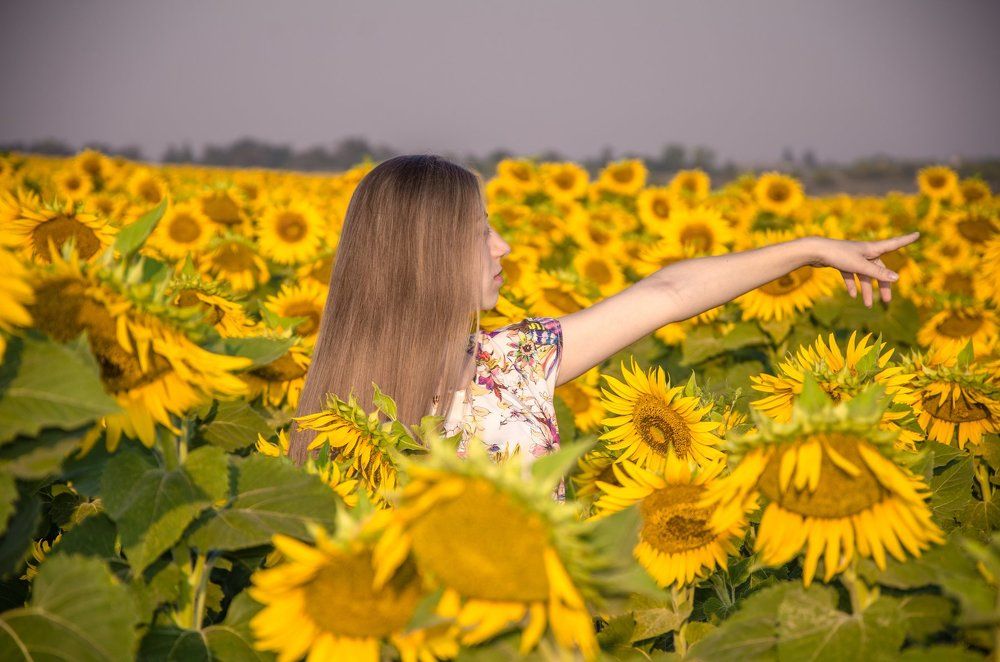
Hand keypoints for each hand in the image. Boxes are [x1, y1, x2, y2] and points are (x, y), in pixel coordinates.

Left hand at [803, 232, 919, 307]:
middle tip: (887, 301)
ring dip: (866, 290)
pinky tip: (852, 295)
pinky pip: (851, 275)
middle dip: (883, 285)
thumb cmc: (839, 256)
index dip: (906, 239)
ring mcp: (853, 257)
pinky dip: (852, 285)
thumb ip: (877, 273)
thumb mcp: (860, 266)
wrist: (815, 252)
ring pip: (864, 275)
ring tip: (868, 305)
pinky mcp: (842, 262)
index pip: (894, 243)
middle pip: (879, 269)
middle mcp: (865, 252)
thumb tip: (896, 278)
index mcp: (872, 249)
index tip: (918, 233)